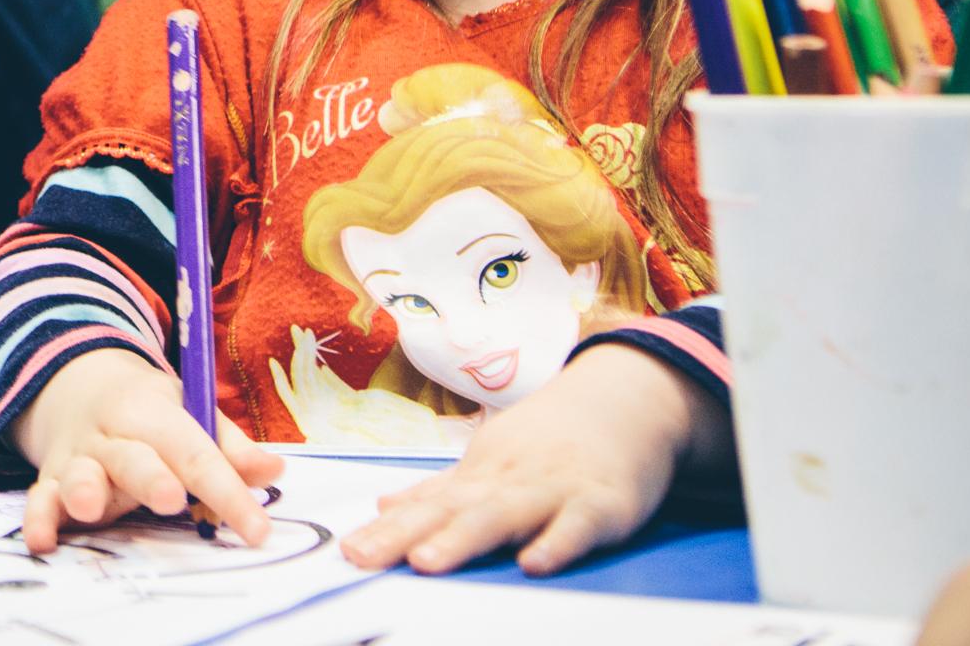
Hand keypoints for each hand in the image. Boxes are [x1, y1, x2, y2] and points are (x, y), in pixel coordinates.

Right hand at [10, 347, 281, 552]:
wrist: (77, 384)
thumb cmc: (148, 412)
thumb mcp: (189, 411)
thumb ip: (228, 446)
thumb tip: (275, 471)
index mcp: (152, 412)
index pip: (196, 453)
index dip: (228, 492)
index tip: (257, 531)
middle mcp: (113, 434)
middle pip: (133, 457)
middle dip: (149, 477)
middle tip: (169, 498)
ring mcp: (80, 458)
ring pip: (80, 474)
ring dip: (83, 489)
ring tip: (87, 507)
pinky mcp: (53, 479)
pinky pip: (41, 497)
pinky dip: (38, 517)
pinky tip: (42, 540)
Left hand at [342, 344, 723, 574]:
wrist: (622, 405)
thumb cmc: (548, 443)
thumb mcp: (488, 462)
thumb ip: (440, 490)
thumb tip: (383, 506)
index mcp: (477, 475)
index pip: (423, 506)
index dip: (385, 529)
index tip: (348, 551)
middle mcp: (506, 480)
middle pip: (450, 510)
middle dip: (405, 535)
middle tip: (364, 557)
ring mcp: (551, 489)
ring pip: (502, 515)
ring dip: (463, 538)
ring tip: (426, 562)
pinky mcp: (600, 504)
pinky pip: (576, 526)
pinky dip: (557, 543)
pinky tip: (534, 564)